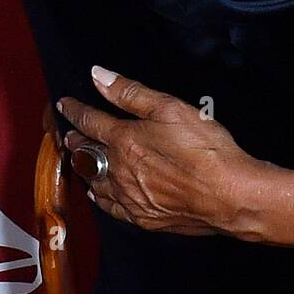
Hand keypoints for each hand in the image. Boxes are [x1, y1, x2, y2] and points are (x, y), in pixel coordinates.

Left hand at [57, 67, 256, 235]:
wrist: (228, 195)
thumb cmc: (205, 150)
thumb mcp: (171, 108)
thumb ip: (131, 92)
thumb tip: (100, 76)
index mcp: (124, 139)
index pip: (90, 121)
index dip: (75, 110)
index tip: (65, 104)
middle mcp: (119, 169)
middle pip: (86, 153)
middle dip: (76, 140)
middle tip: (70, 133)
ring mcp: (129, 196)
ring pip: (94, 180)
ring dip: (84, 168)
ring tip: (79, 160)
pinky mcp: (143, 217)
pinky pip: (110, 207)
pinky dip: (99, 197)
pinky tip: (98, 194)